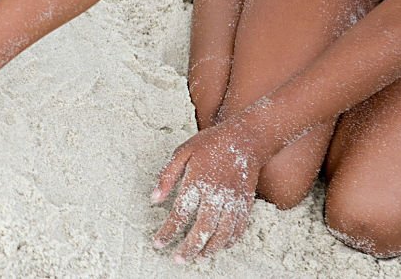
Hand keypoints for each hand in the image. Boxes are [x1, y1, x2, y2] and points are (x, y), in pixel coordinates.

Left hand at [150, 117, 271, 261]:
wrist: (246, 139)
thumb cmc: (210, 143)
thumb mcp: (182, 152)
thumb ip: (167, 176)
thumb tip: (154, 198)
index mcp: (197, 182)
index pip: (180, 215)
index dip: (168, 232)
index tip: (158, 243)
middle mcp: (216, 196)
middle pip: (202, 230)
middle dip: (189, 248)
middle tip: (178, 260)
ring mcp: (234, 201)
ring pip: (222, 234)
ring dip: (210, 249)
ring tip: (198, 258)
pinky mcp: (246, 204)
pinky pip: (238, 229)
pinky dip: (229, 242)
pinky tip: (219, 246)